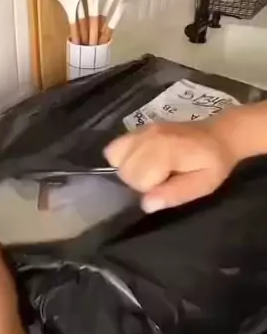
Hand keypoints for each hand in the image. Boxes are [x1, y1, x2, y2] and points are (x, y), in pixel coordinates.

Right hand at [105, 120, 236, 212]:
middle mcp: (149, 137)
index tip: (168, 186)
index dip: (151, 190)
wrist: (218, 135)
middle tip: (161, 180)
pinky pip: (115, 147)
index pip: (138, 180)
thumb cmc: (213, 163)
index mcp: (167, 151)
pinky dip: (121, 158)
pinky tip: (139, 162)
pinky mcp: (137, 129)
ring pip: (115, 158)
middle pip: (124, 170)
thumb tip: (146, 204)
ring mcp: (142, 130)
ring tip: (149, 171)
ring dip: (129, 170)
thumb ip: (175, 194)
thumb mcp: (203, 185)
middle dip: (138, 181)